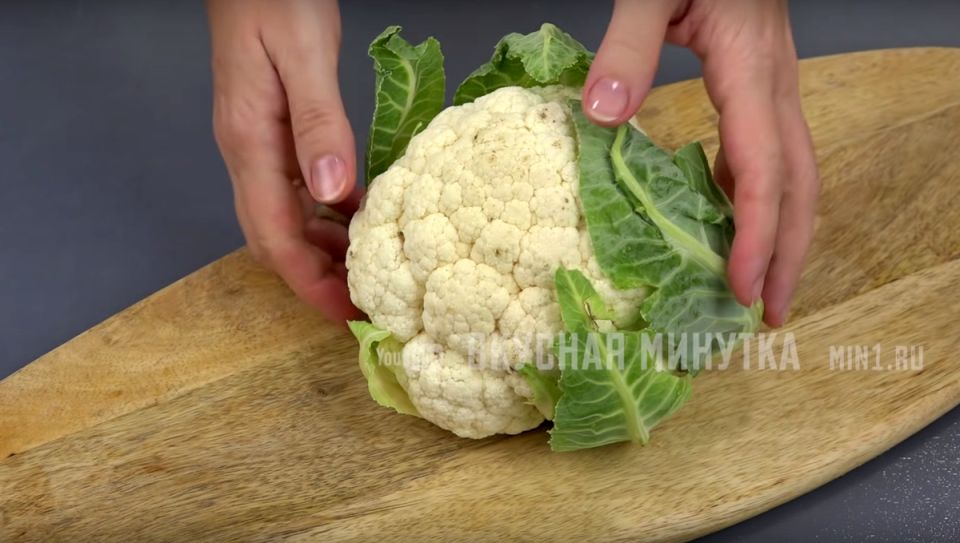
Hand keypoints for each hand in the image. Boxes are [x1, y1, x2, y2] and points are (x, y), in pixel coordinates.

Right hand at [207, 0, 361, 321]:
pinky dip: (327, 214)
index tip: (344, 313)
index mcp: (250, 143)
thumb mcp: (305, 57)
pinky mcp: (274, 131)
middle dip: (314, 278)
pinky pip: (297, 190)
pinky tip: (359, 217)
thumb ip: (319, 124)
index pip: (273, 236)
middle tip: (363, 305)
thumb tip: (334, 194)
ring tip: (366, 273)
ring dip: (321, 251)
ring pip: (285, 219)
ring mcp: (258, 143)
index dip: (308, 282)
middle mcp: (247, 152)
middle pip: (274, 238)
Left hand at [583, 0, 818, 327]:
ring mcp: (772, 87)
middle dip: (789, 254)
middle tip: (771, 314)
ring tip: (761, 287)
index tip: (744, 289)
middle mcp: (775, 87)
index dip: (757, 236)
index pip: (764, 171)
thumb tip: (604, 115)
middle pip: (799, 186)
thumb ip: (628, 46)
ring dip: (783, 234)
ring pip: (794, 174)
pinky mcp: (758, 85)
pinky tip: (733, 224)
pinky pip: (769, 154)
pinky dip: (758, 200)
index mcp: (751, 71)